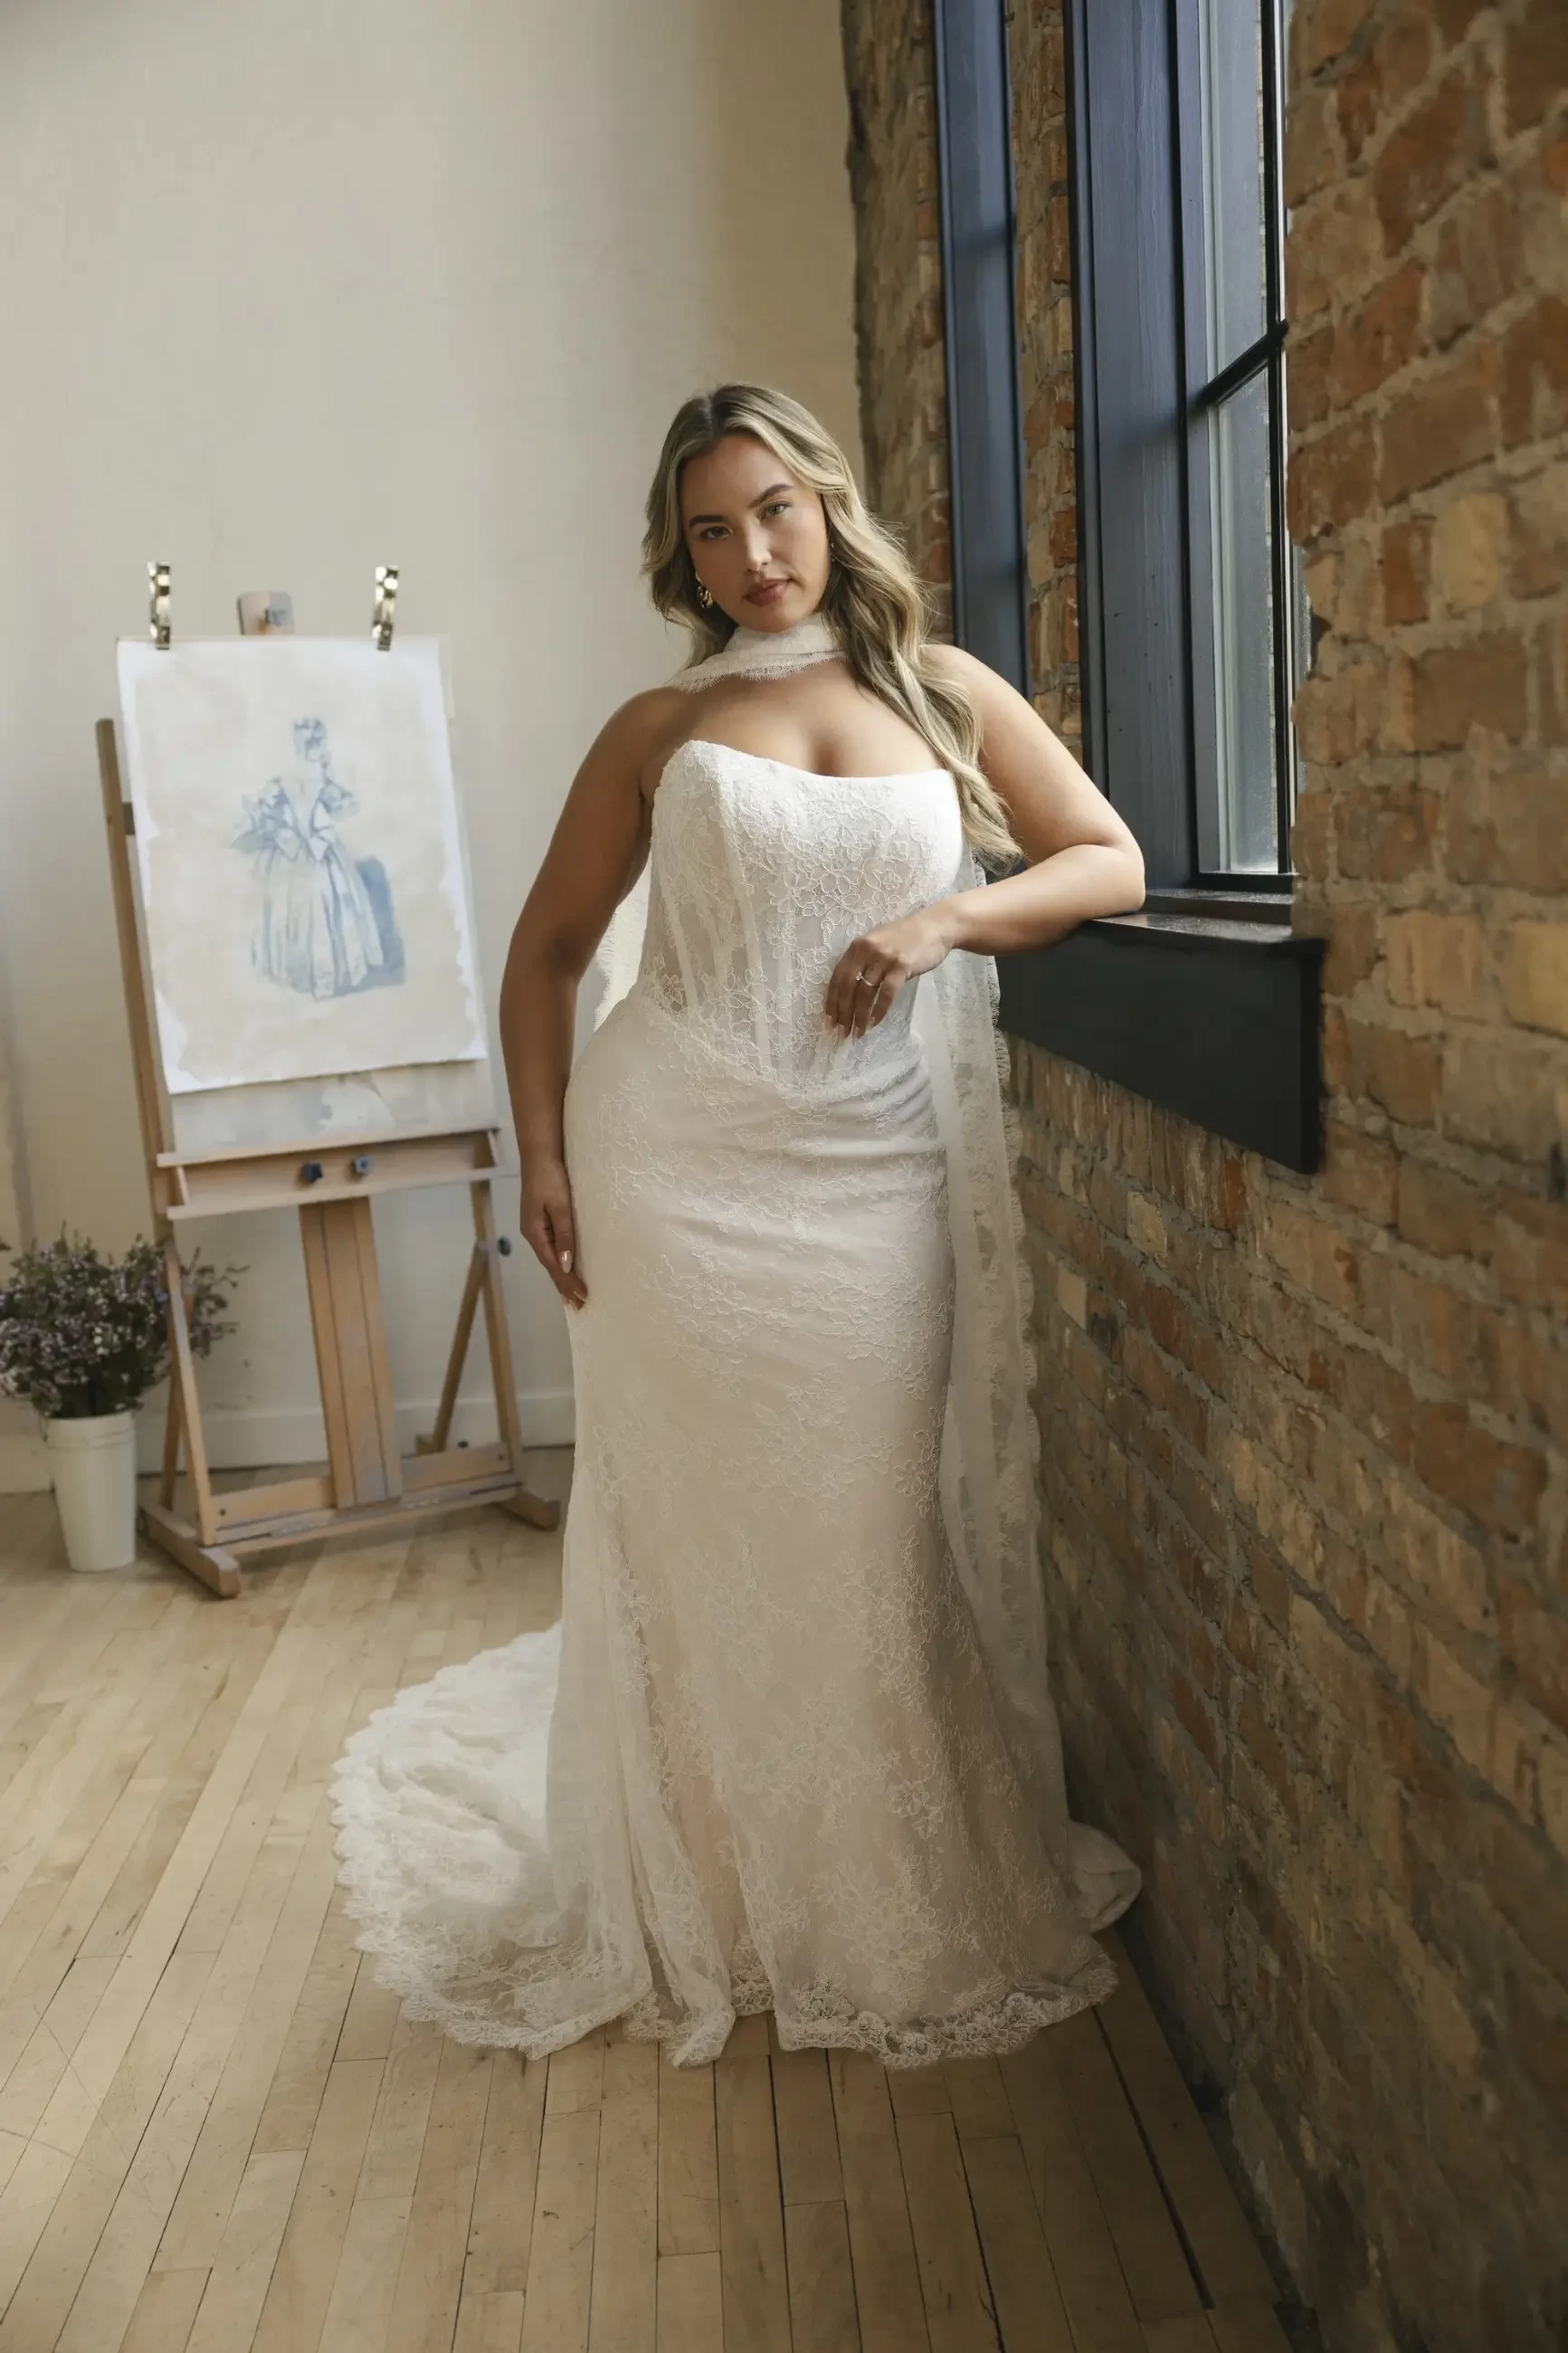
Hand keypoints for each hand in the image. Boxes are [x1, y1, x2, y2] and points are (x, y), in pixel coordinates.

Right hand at [522, 1158, 586, 1306]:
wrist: (539, 1155)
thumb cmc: (551, 1178)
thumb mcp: (561, 1206)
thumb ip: (564, 1235)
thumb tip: (566, 1264)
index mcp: (535, 1233)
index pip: (554, 1265)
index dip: (568, 1283)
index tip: (582, 1298)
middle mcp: (532, 1235)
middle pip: (550, 1266)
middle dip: (564, 1286)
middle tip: (579, 1306)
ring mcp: (535, 1229)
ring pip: (549, 1259)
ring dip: (561, 1277)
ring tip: (571, 1296)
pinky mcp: (539, 1222)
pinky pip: (550, 1249)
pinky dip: (558, 1263)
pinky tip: (563, 1268)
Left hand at [824, 905, 955, 1038]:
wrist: (935, 926)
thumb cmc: (907, 938)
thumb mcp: (878, 944)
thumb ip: (864, 962)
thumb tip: (852, 992)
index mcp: (857, 947)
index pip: (837, 978)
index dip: (832, 1001)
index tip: (829, 1020)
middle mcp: (866, 951)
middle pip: (848, 987)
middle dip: (843, 1013)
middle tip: (841, 1032)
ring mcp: (884, 958)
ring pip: (865, 993)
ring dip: (860, 1016)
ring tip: (858, 1032)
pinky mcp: (901, 966)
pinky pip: (886, 993)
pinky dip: (879, 1010)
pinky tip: (875, 1022)